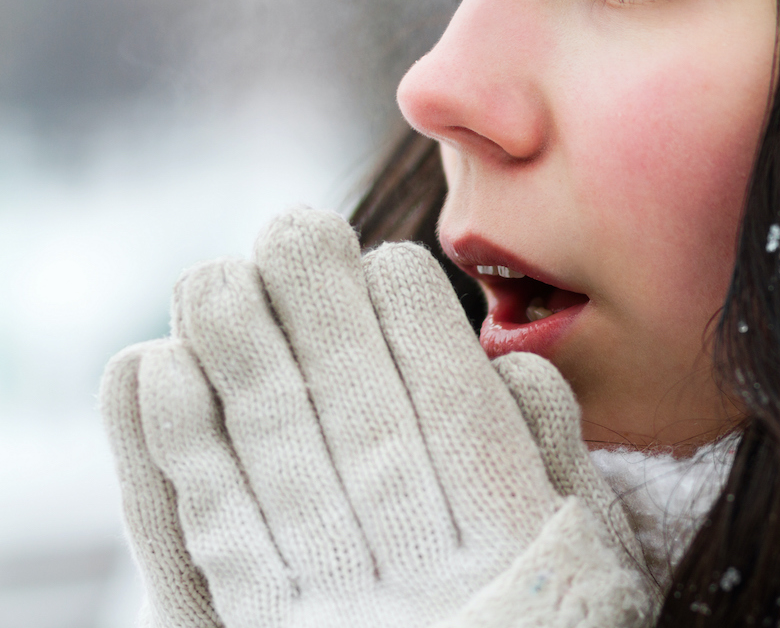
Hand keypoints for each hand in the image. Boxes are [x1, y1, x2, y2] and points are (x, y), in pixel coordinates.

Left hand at [101, 208, 650, 627]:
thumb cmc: (543, 612)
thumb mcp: (584, 539)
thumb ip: (553, 450)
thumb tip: (500, 360)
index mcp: (509, 529)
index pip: (452, 396)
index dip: (412, 316)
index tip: (387, 261)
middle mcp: (420, 556)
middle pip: (354, 407)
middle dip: (318, 307)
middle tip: (293, 225)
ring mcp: (337, 592)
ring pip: (277, 452)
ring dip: (236, 355)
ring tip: (213, 276)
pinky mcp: (265, 625)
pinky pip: (213, 527)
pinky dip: (180, 446)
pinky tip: (160, 369)